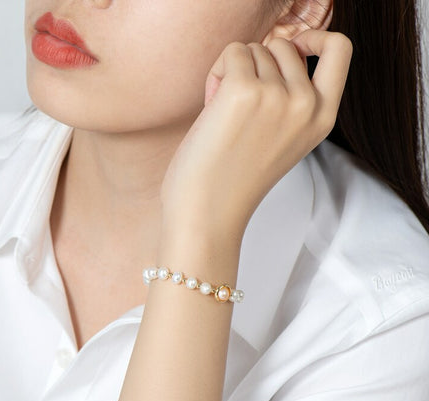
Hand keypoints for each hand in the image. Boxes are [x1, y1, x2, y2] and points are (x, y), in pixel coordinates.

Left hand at [160, 29, 352, 238]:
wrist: (208, 213)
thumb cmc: (234, 178)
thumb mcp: (282, 138)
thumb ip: (291, 97)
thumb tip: (274, 47)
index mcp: (321, 118)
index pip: (340, 49)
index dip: (314, 38)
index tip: (292, 48)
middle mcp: (306, 105)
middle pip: (283, 47)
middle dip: (258, 67)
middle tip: (240, 107)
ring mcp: (277, 97)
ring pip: (254, 49)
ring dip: (233, 74)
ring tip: (225, 115)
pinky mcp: (243, 92)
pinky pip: (231, 53)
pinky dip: (216, 74)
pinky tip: (212, 109)